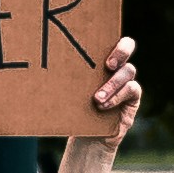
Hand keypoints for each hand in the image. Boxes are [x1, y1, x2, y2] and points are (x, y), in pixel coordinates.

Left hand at [76, 31, 142, 153]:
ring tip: (97, 98)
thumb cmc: (75, 106)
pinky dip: (117, 97)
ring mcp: (127, 81)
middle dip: (120, 52)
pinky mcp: (132, 98)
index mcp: (102, 58)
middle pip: (128, 46)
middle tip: (108, 65)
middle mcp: (117, 66)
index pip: (112, 39)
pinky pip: (132, 89)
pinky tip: (103, 106)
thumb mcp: (69, 88)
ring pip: (128, 71)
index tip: (102, 55)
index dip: (114, 42)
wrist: (87, 134)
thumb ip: (66, 74)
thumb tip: (41, 59)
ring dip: (112, 84)